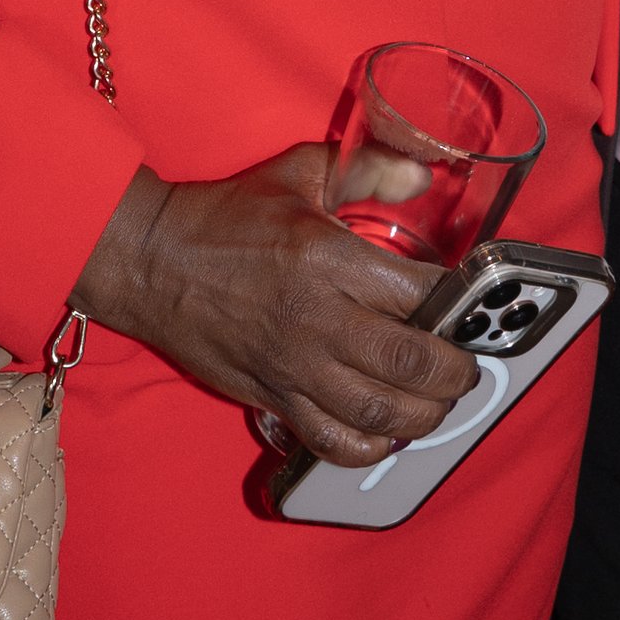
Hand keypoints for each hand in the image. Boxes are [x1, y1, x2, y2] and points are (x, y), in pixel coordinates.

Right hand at [72, 146, 475, 465]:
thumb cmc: (226, 217)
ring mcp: (295, 366)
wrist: (151, 261)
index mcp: (331, 259)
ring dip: (424, 416)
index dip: (458, 303)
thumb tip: (422, 175)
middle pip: (412, 363)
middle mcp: (319, 318)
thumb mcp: (301, 173)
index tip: (468, 304)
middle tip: (467, 367)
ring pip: (380, 412)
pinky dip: (367, 448)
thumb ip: (369, 171)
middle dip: (456, 372)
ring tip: (437, 403)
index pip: (422, 292)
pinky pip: (331, 441)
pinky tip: (384, 432)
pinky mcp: (272, 396)